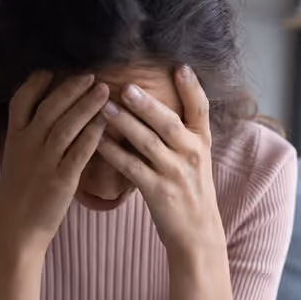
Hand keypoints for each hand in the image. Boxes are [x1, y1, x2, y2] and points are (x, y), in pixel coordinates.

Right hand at [0, 72, 108, 299]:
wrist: (15, 228)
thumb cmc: (21, 192)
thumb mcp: (17, 157)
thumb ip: (30, 133)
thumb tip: (50, 110)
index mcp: (14, 137)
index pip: (22, 99)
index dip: (39, 80)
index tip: (56, 66)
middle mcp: (26, 145)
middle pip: (49, 107)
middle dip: (71, 87)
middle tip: (92, 71)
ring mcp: (43, 162)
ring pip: (65, 125)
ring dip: (86, 105)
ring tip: (104, 88)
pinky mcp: (60, 180)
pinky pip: (78, 152)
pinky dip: (93, 135)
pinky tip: (107, 122)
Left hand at [97, 66, 224, 259]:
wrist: (198, 233)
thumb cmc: (190, 190)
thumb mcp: (195, 158)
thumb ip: (180, 133)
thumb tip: (154, 102)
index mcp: (202, 141)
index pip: (201, 109)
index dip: (192, 87)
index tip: (180, 66)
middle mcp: (192, 154)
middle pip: (168, 123)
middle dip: (147, 104)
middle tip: (126, 85)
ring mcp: (176, 173)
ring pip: (148, 143)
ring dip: (124, 124)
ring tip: (104, 107)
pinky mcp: (159, 192)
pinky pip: (133, 168)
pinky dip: (115, 154)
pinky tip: (98, 142)